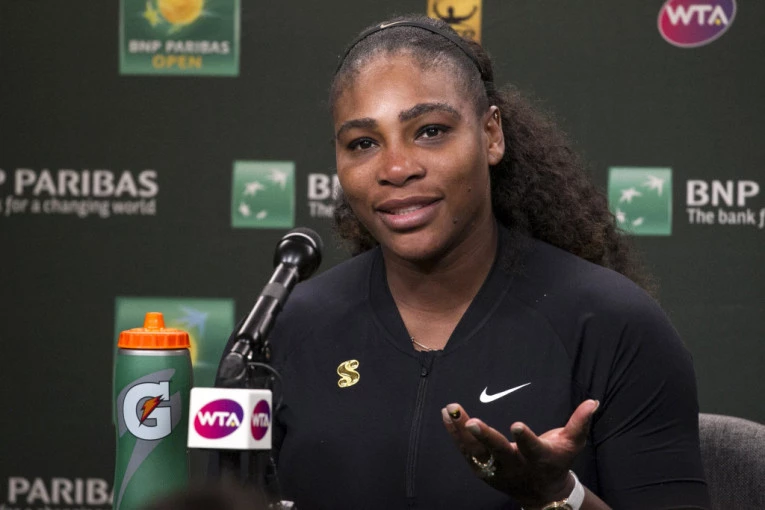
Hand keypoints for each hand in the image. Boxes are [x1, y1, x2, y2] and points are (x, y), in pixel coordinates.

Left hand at [441, 399, 598, 507]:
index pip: (532, 449)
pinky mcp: (482, 469)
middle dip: (485, 438)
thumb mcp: (572, 444)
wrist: (541, 494)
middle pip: (499, 453)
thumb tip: (592, 401)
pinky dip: (455, 434)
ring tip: (452, 410)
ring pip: (476, 452)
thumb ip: (579, 423)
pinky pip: (466, 451)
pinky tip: (447, 416)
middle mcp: (515, 466)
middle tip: (472, 422)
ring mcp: (496, 469)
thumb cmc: (556, 461)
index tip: (516, 425)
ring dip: (462, 432)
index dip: (525, 439)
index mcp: (539, 459)